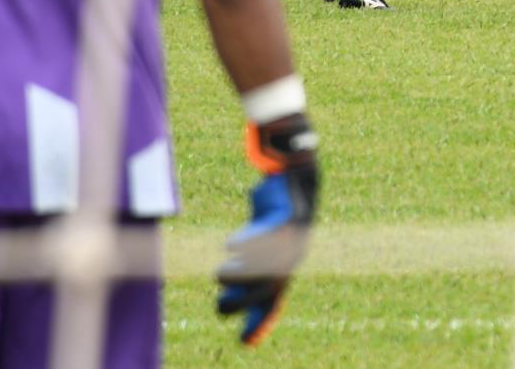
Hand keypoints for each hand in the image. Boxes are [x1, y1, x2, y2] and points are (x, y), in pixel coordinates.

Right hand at [217, 114, 317, 346]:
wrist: (294, 171)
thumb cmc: (276, 207)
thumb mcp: (260, 237)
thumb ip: (248, 259)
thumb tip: (226, 281)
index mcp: (286, 264)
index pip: (273, 300)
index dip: (260, 321)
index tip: (246, 343)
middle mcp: (293, 255)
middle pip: (271, 287)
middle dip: (246, 302)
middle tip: (219, 307)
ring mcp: (293, 236)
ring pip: (269, 262)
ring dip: (244, 272)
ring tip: (219, 274)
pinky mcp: (288, 214)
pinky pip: (270, 231)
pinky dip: (249, 240)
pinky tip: (229, 246)